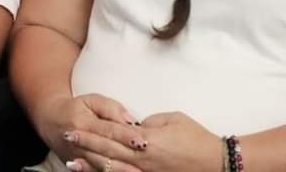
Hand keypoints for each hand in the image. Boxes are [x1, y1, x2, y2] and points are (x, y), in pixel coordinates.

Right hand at [39, 94, 141, 162]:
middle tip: (144, 162)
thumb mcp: (91, 100)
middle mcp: (79, 142)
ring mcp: (78, 157)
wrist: (51, 121)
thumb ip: (111, 108)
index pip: (108, 130)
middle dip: (126, 157)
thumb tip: (130, 120)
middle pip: (105, 151)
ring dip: (119, 171)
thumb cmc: (75, 109)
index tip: (143, 141)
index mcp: (83, 122)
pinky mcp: (78, 167)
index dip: (126, 136)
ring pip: (101, 166)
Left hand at [67, 111, 223, 171]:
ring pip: (113, 170)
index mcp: (147, 139)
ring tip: (72, 163)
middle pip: (108, 151)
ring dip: (91, 165)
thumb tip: (134, 126)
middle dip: (86, 145)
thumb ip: (149, 121)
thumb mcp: (172, 119)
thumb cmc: (196, 138)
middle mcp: (142, 159)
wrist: (218, 163)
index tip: (75, 127)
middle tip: (67, 138)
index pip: (113, 133)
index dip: (92, 131)